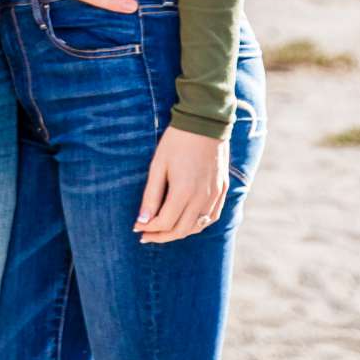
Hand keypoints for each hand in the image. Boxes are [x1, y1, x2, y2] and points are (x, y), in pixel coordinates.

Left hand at [136, 124, 229, 242]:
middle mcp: (202, 198)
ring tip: (163, 231)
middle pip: (181, 230)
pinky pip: (212, 216)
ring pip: (197, 227)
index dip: (148, 228)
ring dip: (179, 232)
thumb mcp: (158, 166)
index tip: (136, 227)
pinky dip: (198, 224)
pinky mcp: (222, 189)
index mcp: (183, 192)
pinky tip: (187, 222)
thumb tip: (142, 221)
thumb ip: (151, 196)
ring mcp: (215, 194)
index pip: (164, 222)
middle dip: (161, 236)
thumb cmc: (177, 141)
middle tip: (146, 235)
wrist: (205, 122)